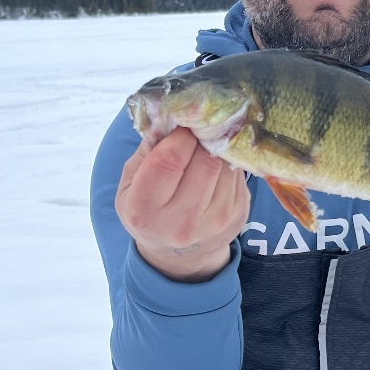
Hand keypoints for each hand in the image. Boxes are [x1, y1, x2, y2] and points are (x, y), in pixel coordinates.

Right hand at [115, 128, 249, 281]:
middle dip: (203, 136)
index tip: (182, 124)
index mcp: (144, 210)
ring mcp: (214, 223)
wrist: (178, 255)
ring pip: (225, 165)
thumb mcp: (131, 182)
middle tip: (199, 128)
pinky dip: (229, 162)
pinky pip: (239, 175)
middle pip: (204, 161)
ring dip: (218, 148)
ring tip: (207, 145)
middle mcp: (180, 223)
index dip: (179, 134)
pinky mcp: (238, 218)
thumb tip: (172, 115)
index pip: (169, 159)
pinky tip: (217, 164)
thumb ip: (147, 149)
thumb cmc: (149, 208)